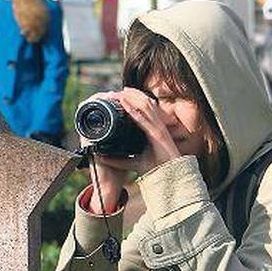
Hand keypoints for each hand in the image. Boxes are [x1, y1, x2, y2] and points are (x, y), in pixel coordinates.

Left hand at [79, 88, 180, 213]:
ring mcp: (158, 128)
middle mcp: (157, 126)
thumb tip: (102, 158)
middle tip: (115, 92)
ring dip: (131, 98)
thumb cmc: (156, 169)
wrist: (169, 178)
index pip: (143, 109)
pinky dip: (134, 110)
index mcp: (153, 129)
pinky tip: (125, 104)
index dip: (132, 101)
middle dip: (130, 96)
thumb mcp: (133, 162)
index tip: (118, 97)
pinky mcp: (158, 134)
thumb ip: (119, 160)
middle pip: (144, 104)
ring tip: (119, 93)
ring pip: (145, 107)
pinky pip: (145, 118)